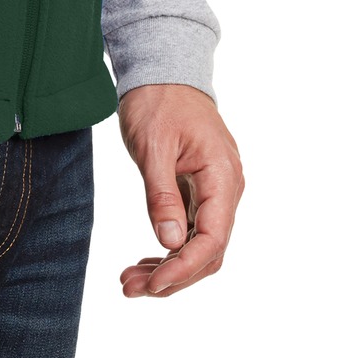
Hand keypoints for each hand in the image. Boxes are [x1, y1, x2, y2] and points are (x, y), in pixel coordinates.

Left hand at [117, 83, 244, 297]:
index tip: (153, 283)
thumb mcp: (153, 145)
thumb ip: (162, 194)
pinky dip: (169, 248)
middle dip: (172, 276)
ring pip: (199, 244)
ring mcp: (214, 191)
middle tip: (131, 288)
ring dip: (168, 267)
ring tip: (130, 281)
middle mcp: (226, 189)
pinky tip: (145, 261)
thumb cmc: (158, 100)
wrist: (162, 70)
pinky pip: (190, 230)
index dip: (183, 267)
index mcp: (222, 176)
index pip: (212, 239)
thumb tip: (170, 242)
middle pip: (208, 251)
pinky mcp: (199, 191)